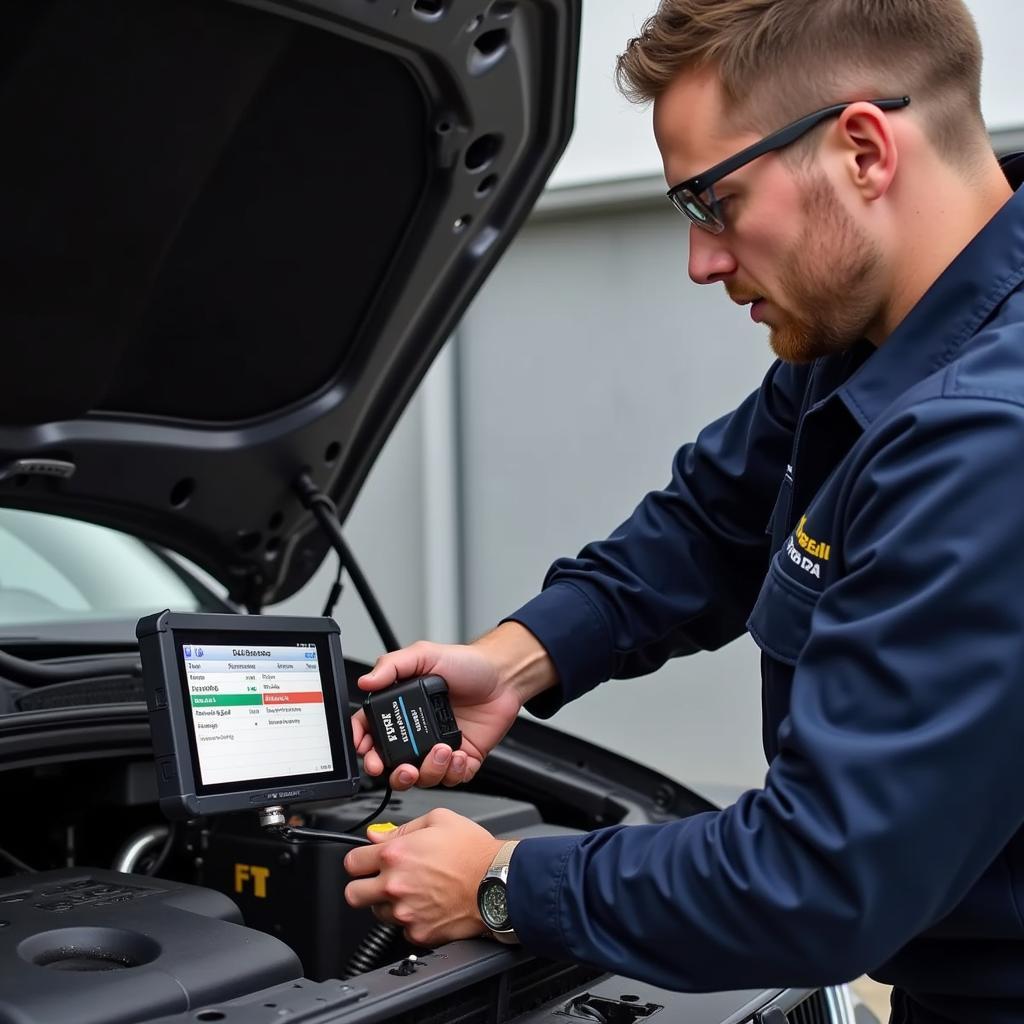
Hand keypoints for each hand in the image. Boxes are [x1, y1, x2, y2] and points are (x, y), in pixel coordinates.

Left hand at [343, 808, 504, 946]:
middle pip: (353, 894)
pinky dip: (411, 920)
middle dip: (363, 886)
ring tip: (413, 891)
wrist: (499, 882)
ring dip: (388, 903)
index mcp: (395, 854)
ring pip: (377, 914)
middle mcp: (395, 885)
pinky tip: (427, 905)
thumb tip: (377, 835)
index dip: (359, 859)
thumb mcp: (439, 819)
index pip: (351, 862)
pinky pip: (402, 929)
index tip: (367, 861)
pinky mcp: (419, 933)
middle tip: (379, 880)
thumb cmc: (474, 851)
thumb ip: (402, 827)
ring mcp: (405, 913)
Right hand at [350, 633, 529, 789]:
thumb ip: (392, 665)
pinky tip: (459, 754)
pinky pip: (451, 779)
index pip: (372, 732)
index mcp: (403, 709)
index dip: (363, 744)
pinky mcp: (462, 759)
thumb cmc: (467, 664)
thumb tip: (366, 681)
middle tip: (403, 768)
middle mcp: (418, 732)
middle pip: (393, 766)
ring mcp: (438, 748)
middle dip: (394, 773)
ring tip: (441, 751)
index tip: (366, 750)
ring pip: (422, 777)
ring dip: (429, 770)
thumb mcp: (425, 654)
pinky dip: (453, 772)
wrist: (503, 675)